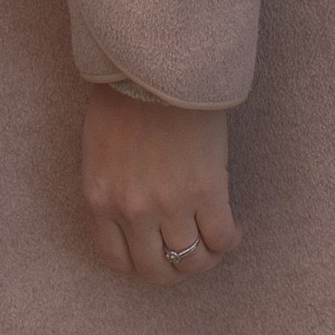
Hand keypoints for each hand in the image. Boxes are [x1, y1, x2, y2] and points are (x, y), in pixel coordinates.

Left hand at [80, 83, 241, 285]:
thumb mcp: (101, 152)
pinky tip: (233, 226)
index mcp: (100, 199)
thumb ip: (114, 190)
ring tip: (216, 238)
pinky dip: (230, 239)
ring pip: (193, 261)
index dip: (143, 263)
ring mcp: (169, 204)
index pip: (118, 261)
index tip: (158, 252)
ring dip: (207, 256)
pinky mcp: (205, 191)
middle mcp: (131, 211)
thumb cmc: (124, 96)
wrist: (154, 64)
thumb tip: (136, 220)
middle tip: (191, 251)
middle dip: (176, 268)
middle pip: (158, 271)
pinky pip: (221, 238)